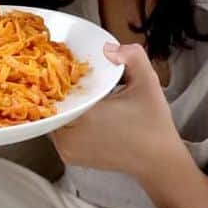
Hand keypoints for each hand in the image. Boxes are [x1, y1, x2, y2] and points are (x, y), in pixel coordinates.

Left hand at [49, 42, 180, 172]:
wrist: (157, 160)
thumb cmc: (153, 123)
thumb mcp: (147, 82)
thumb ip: (131, 56)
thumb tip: (108, 47)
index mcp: (84, 118)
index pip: (55, 92)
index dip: (56, 75)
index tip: (59, 61)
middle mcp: (69, 137)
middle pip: (50, 105)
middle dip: (58, 89)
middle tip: (66, 73)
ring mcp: (66, 150)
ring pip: (52, 118)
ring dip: (61, 105)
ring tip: (74, 91)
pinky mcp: (69, 158)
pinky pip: (57, 132)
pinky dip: (64, 119)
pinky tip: (77, 109)